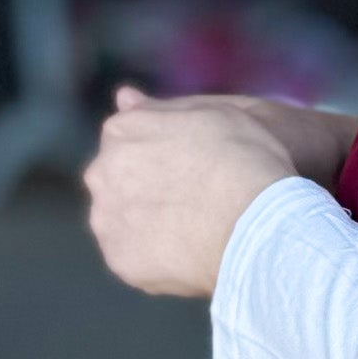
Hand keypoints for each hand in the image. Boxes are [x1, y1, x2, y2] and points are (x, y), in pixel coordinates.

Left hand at [83, 87, 312, 298]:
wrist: (256, 227)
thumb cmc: (244, 161)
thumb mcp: (211, 114)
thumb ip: (159, 109)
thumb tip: (123, 97)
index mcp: (121, 131)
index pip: (126, 138)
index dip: (159, 153)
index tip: (187, 166)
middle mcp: (101, 173)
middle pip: (115, 179)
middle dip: (142, 187)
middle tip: (188, 200)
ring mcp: (107, 220)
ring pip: (120, 219)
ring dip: (143, 223)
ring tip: (189, 231)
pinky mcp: (120, 261)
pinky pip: (133, 257)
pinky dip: (153, 258)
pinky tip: (185, 255)